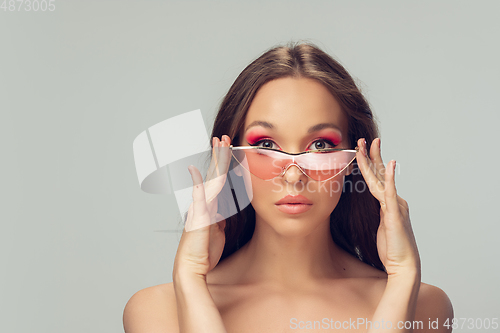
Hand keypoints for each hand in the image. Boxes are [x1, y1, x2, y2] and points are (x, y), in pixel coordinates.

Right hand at [173, 135, 231, 279]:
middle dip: (219, 155)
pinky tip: (195, 170)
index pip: (220, 180)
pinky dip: (197, 182)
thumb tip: (226, 208)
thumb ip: (221, 216)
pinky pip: (198, 196)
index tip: (228, 149)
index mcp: (211, 205)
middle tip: (223, 137)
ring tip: (219, 144)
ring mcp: (200, 207)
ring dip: (215, 161)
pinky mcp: (198, 216)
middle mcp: (204, 202)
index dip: (224, 164)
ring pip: (210, 179)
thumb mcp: (219, 230)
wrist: (192, 266)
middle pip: (214, 174)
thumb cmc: (205, 250)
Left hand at [356, 138, 420, 278]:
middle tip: (364, 139)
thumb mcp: (382, 226)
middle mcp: (393, 200)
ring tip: (368, 145)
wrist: (403, 265)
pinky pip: (390, 193)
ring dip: (374, 161)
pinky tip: (390, 164)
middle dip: (372, 155)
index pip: (378, 178)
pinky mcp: (394, 214)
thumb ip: (381, 212)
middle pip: (380, 174)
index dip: (371, 163)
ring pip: (380, 179)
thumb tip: (378, 205)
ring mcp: (394, 206)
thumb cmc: (392, 248)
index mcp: (389, 202)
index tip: (364, 149)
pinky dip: (390, 178)